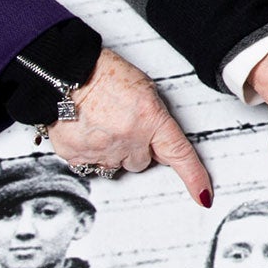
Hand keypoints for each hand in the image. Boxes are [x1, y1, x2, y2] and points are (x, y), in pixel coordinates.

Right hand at [48, 49, 212, 205]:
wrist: (64, 72)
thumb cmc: (103, 74)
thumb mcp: (143, 90)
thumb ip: (153, 120)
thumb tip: (156, 140)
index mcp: (150, 119)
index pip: (179, 154)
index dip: (194, 177)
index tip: (203, 195)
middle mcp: (128, 138)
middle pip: (142, 162)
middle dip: (136, 148)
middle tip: (122, 125)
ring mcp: (102, 150)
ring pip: (115, 164)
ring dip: (112, 151)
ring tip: (101, 125)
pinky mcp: (77, 156)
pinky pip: (90, 164)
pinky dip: (90, 151)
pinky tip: (86, 130)